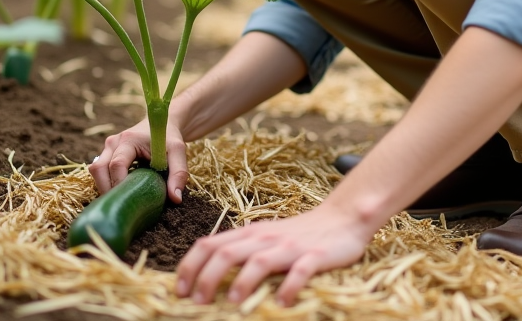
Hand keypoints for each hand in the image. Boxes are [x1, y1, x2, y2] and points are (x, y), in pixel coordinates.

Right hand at [89, 117, 187, 200]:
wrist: (162, 123)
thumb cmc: (169, 137)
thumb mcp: (178, 151)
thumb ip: (179, 173)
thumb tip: (175, 198)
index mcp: (128, 139)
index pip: (116, 165)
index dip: (120, 184)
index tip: (131, 199)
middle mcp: (113, 143)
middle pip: (98, 169)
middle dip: (107, 189)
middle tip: (123, 204)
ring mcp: (108, 148)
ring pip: (95, 171)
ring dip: (104, 187)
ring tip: (121, 199)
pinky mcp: (107, 154)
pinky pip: (99, 171)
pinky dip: (106, 183)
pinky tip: (120, 193)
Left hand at [175, 204, 375, 305]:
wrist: (342, 218)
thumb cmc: (299, 233)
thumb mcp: (264, 237)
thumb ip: (240, 250)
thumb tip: (206, 273)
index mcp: (249, 233)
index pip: (210, 244)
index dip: (190, 266)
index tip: (179, 290)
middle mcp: (265, 238)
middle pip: (227, 253)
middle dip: (207, 278)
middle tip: (196, 303)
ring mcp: (290, 247)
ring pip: (259, 261)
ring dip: (243, 282)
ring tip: (233, 303)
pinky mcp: (315, 256)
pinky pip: (300, 271)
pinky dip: (290, 287)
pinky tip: (282, 303)